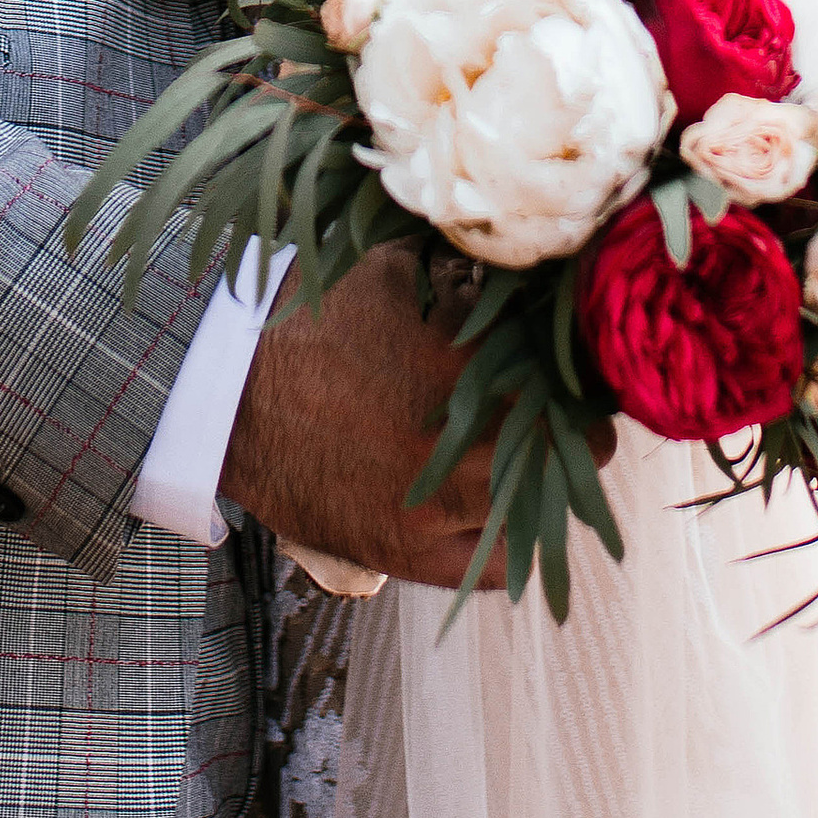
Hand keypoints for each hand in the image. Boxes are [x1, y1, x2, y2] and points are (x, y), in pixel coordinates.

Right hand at [221, 249, 614, 593]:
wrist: (231, 402)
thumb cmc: (309, 328)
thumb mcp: (387, 271)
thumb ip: (455, 262)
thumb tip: (516, 251)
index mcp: (462, 367)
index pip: (571, 376)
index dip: (586, 370)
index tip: (585, 364)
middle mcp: (462, 444)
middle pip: (578, 445)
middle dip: (583, 425)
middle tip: (577, 412)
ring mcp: (438, 507)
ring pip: (547, 508)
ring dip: (560, 481)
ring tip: (550, 461)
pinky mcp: (410, 554)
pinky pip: (499, 567)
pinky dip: (520, 542)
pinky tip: (518, 514)